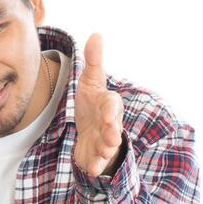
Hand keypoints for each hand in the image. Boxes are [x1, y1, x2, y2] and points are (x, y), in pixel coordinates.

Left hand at [73, 33, 123, 176]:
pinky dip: (95, 164)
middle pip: (113, 127)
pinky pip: (97, 160)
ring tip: (102, 150)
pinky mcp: (96, 153)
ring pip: (107, 145)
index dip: (110, 110)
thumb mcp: (90, 80)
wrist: (89, 128)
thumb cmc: (92, 102)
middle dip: (112, 131)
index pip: (111, 105)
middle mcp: (110, 122)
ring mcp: (104, 139)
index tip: (107, 114)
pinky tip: (90, 169)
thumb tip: (96, 34)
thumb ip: (94, 61)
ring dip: (105, 148)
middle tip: (109, 136)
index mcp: (108, 104)